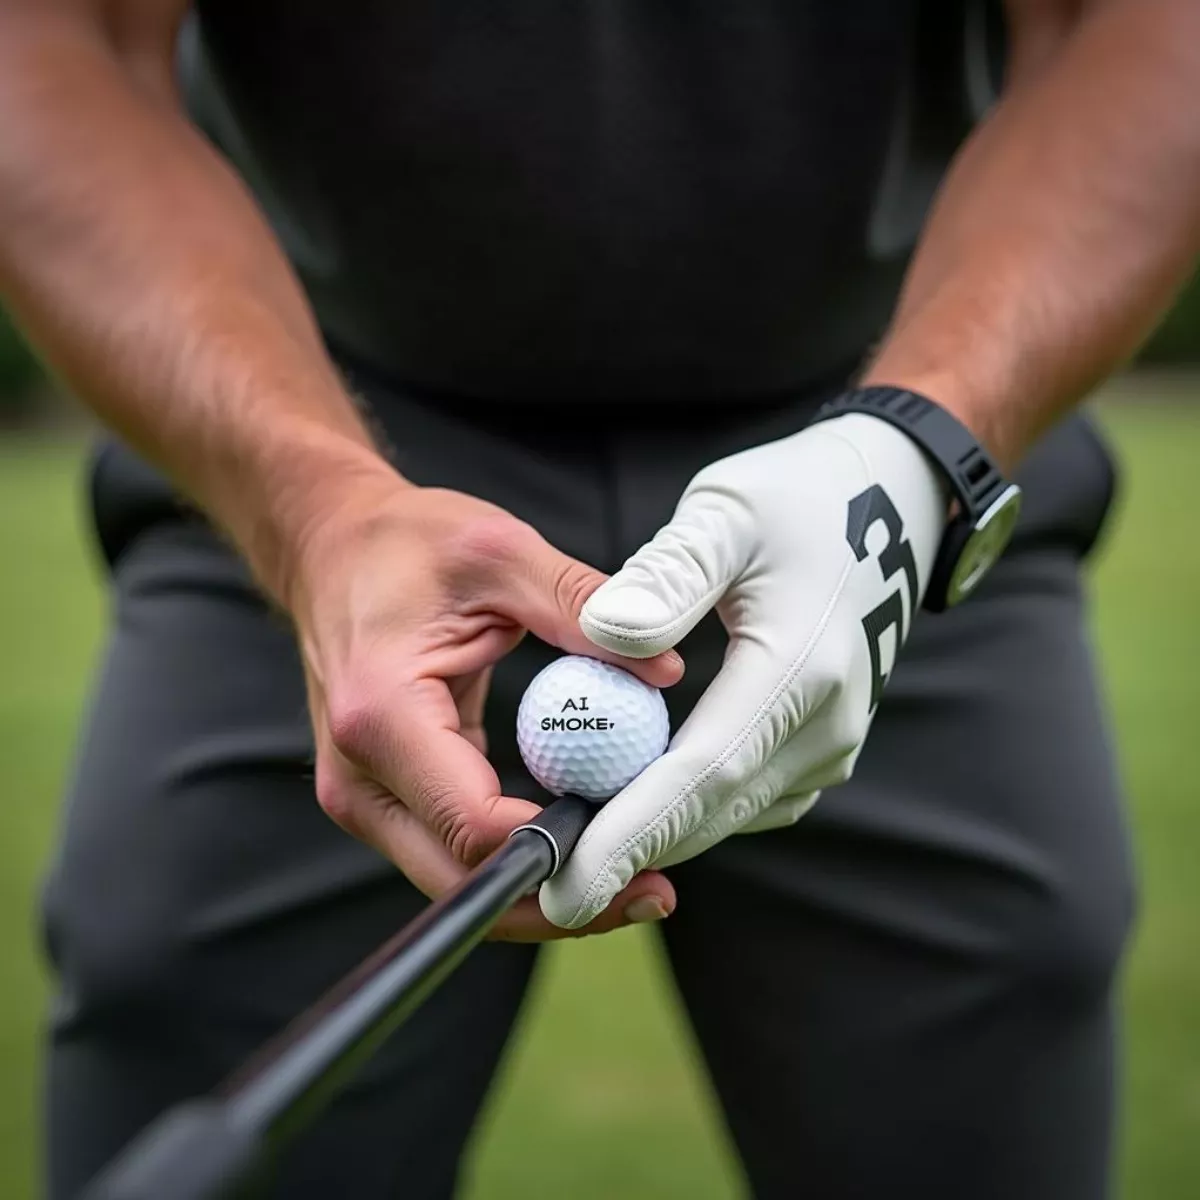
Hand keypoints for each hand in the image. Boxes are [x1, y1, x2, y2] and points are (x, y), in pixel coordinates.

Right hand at [287, 467, 683, 939]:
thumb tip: (666, 669)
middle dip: (561, 900)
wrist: (332, 546)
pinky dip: (518, 856)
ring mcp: (364, 795)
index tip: (643, 849)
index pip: (474, 826)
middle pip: (462, 884)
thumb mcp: (501, 552)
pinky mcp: (385, 795)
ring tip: (632, 878)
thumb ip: (583, 606)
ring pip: (457, 882)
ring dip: (542, 887)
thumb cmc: (406, 542)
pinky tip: (584, 839)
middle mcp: (359, 776)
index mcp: (381, 716)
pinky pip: (453, 849)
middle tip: (653, 893)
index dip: (563, 853)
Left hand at [540, 413, 948, 928]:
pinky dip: (687, 805)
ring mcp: (831, 742)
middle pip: (712, 810)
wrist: (890, 505)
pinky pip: (746, 794)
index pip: (703, 773)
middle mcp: (825, 724)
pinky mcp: (822, 744)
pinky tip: (636, 794)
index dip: (632, 832)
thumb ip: (670, 575)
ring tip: (574, 844)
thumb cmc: (799, 499)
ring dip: (655, 832)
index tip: (568, 882)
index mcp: (799, 669)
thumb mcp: (727, 514)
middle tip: (547, 885)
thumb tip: (605, 638)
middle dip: (628, 853)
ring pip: (727, 812)